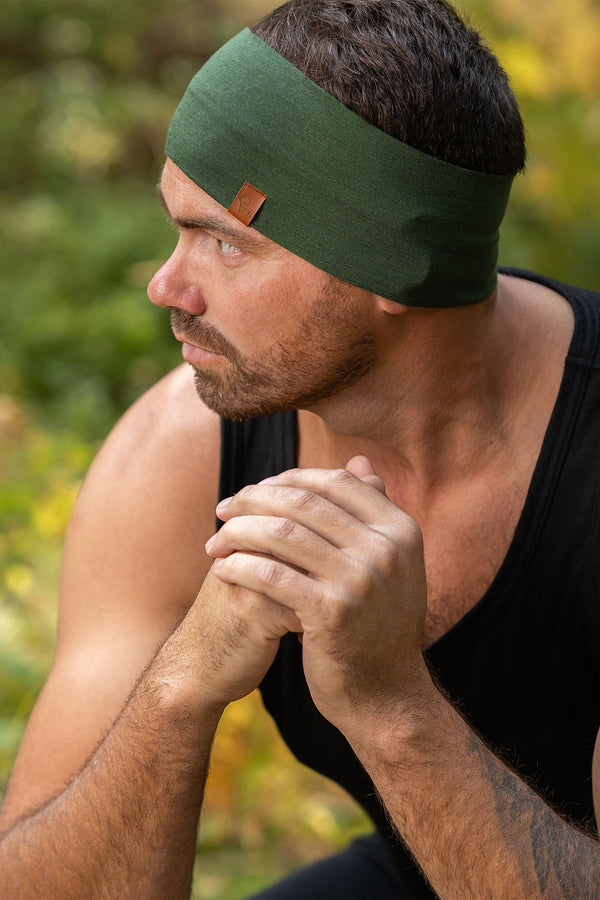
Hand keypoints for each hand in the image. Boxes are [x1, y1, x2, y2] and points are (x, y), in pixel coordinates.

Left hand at [205, 457, 431, 741]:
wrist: (385, 694)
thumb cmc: (376, 625)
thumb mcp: (388, 564)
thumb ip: (371, 513)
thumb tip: (357, 462)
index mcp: (400, 529)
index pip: (334, 483)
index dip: (287, 480)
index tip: (254, 490)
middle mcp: (386, 548)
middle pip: (303, 502)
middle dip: (254, 500)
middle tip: (222, 508)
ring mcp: (361, 579)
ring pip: (282, 533)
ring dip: (239, 532)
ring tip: (215, 541)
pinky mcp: (333, 610)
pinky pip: (272, 573)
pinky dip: (241, 566)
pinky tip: (223, 570)